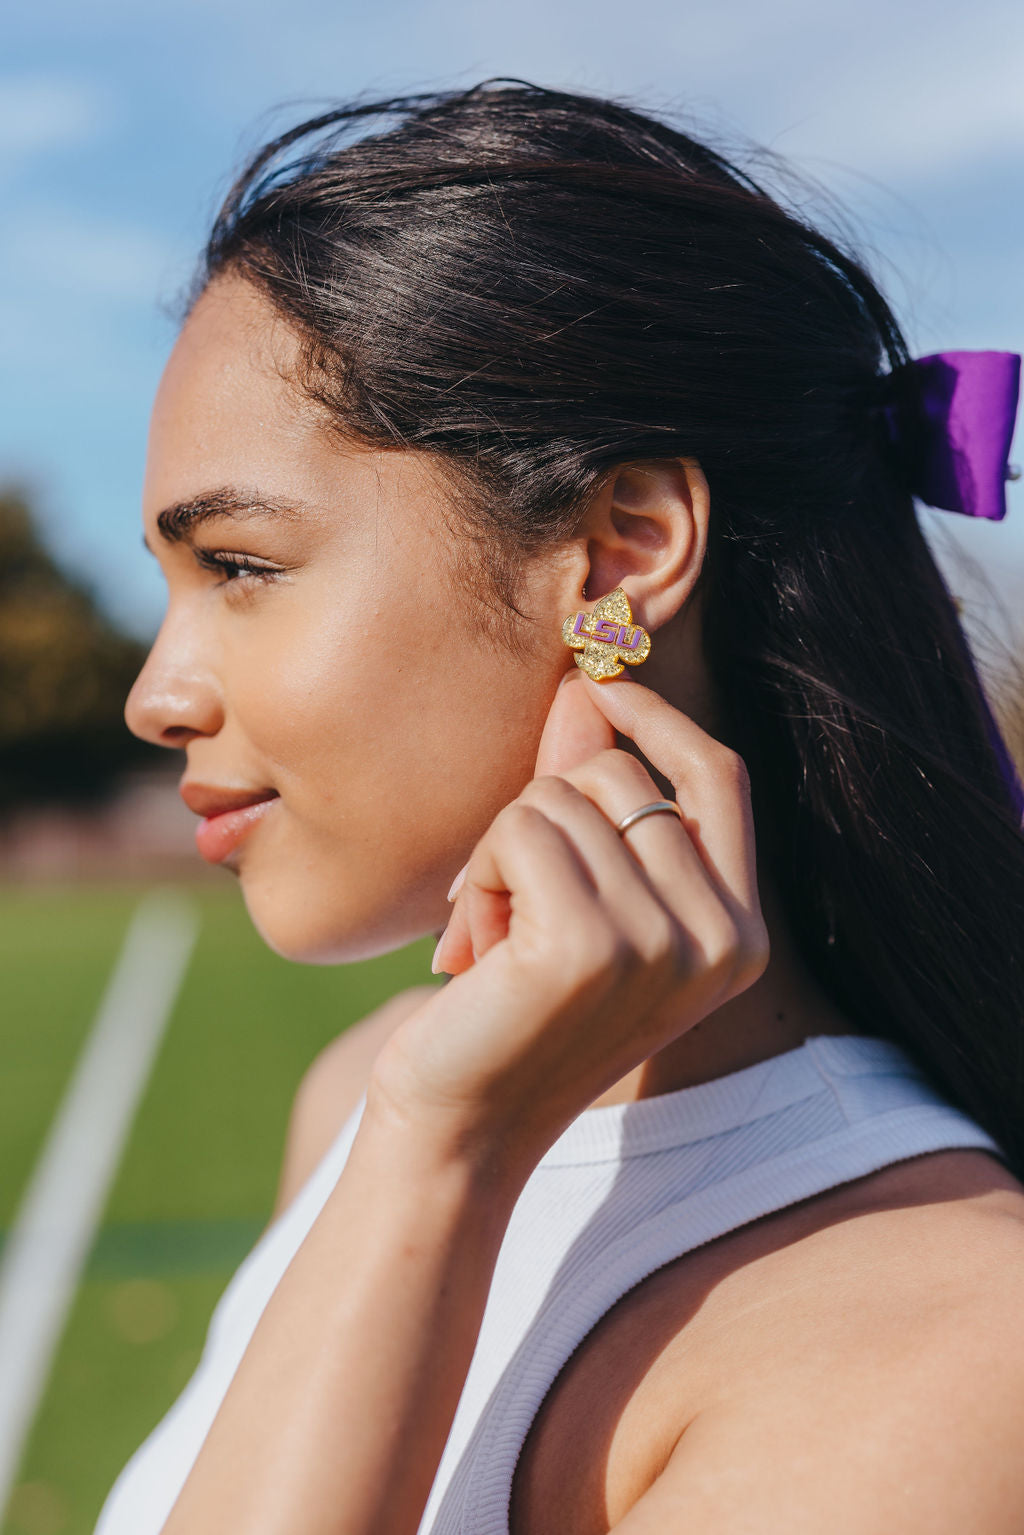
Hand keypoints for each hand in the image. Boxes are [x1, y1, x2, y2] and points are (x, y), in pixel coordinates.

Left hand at [367, 670, 770, 1174]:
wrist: (463, 1130)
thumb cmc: (515, 1009)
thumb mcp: (579, 899)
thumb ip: (592, 797)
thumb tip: (591, 684)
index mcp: (739, 933)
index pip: (721, 777)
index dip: (661, 718)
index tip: (600, 687)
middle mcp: (720, 940)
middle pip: (622, 775)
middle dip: (543, 811)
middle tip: (513, 900)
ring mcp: (663, 945)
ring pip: (561, 797)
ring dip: (503, 851)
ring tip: (498, 936)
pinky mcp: (591, 947)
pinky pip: (521, 831)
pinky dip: (481, 874)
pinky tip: (475, 947)